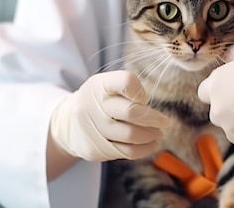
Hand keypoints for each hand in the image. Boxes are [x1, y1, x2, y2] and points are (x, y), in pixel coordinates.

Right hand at [50, 70, 168, 160]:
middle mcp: (93, 105)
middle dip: (154, 118)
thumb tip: (149, 107)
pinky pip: (126, 152)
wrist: (68, 123)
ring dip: (152, 135)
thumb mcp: (107, 85)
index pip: (126, 81)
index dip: (140, 91)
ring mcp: (92, 129)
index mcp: (99, 85)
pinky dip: (145, 149)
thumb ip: (128, 89)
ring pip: (131, 135)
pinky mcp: (95, 149)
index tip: (144, 98)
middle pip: (132, 112)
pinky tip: (152, 144)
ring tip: (160, 133)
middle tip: (166, 122)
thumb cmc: (98, 100)